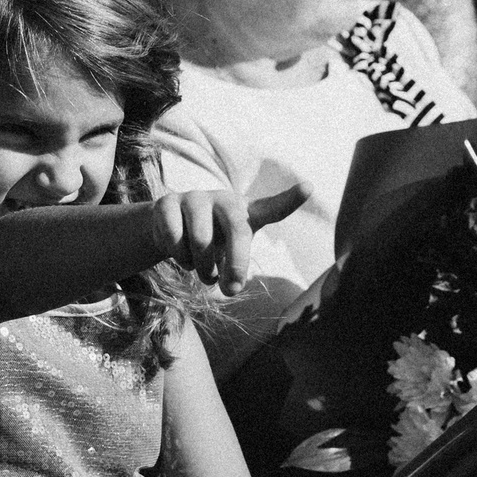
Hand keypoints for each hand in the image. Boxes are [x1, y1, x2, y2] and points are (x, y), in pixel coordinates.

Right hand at [148, 183, 308, 294]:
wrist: (167, 228)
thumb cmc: (210, 242)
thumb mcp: (229, 252)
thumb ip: (237, 269)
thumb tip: (231, 287)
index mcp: (245, 212)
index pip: (271, 207)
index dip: (290, 198)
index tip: (309, 187)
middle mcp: (223, 200)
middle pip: (238, 230)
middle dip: (237, 263)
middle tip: (232, 290)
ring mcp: (195, 198)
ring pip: (201, 240)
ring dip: (201, 267)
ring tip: (202, 272)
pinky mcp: (168, 202)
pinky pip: (174, 238)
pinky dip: (177, 256)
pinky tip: (179, 254)